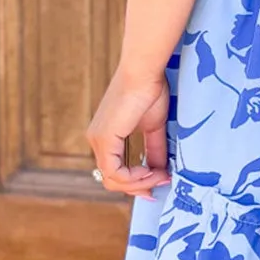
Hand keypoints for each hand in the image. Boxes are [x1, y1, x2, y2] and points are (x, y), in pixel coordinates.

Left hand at [87, 62, 171, 196]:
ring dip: (140, 183)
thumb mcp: (153, 127)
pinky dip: (134, 177)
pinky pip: (114, 172)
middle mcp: (97, 140)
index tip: (160, 180)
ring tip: (160, 176)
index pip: (115, 172)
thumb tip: (162, 171)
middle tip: (162, 182)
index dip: (137, 183)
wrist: (144, 72)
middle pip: (112, 181)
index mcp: (106, 137)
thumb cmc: (149, 91)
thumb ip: (154, 150)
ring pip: (112, 180)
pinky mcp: (104, 139)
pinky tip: (149, 170)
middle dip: (139, 187)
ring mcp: (98, 140)